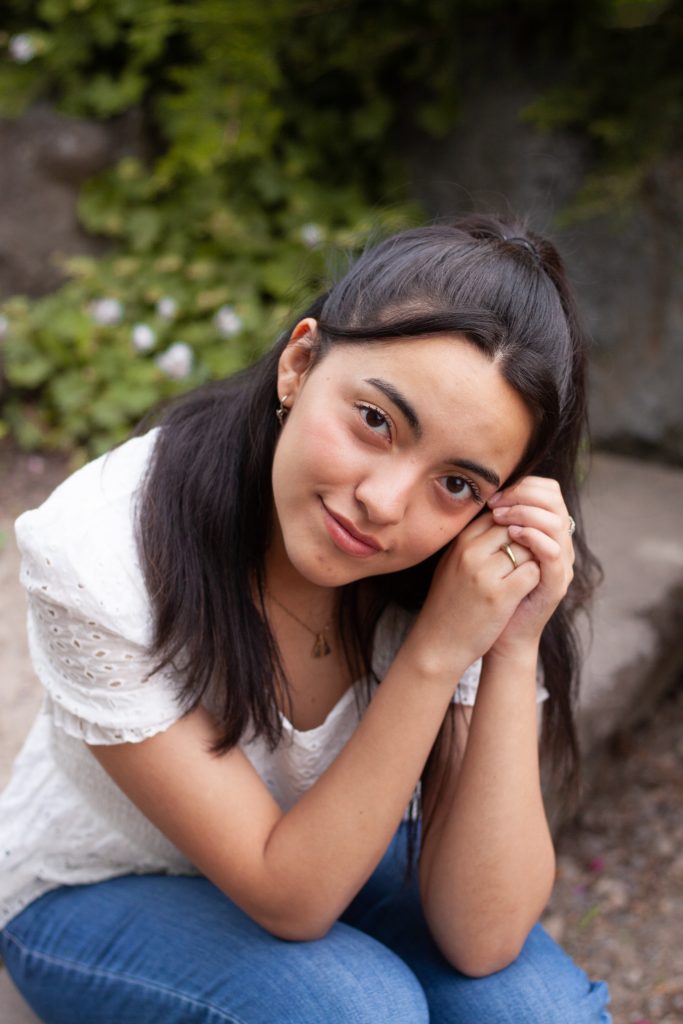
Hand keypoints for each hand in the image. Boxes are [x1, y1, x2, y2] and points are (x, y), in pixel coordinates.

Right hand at [406, 508, 541, 674]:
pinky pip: (532, 572)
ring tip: (526, 573)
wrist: (438, 642)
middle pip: (515, 527)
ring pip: (527, 547)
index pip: (498, 514)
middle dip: (526, 540)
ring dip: (533, 558)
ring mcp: (485, 573)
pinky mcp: (501, 595)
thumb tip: (500, 518)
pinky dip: (536, 578)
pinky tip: (527, 588)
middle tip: (527, 557)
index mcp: (460, 542)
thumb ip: (473, 541)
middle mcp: (471, 552)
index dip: (513, 525)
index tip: (516, 542)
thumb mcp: (452, 564)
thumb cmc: (448, 603)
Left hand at [487, 476, 574, 654]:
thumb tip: (486, 494)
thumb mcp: (492, 552)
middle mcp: (559, 545)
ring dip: (526, 513)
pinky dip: (534, 537)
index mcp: (546, 533)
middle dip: (524, 495)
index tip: (494, 496)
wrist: (498, 635)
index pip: (548, 491)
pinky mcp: (557, 584)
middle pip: (555, 501)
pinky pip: (554, 552)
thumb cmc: (490, 593)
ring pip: (556, 522)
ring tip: (502, 517)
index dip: (523, 486)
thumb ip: (497, 525)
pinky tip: (513, 534)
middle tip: (497, 505)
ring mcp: (561, 565)